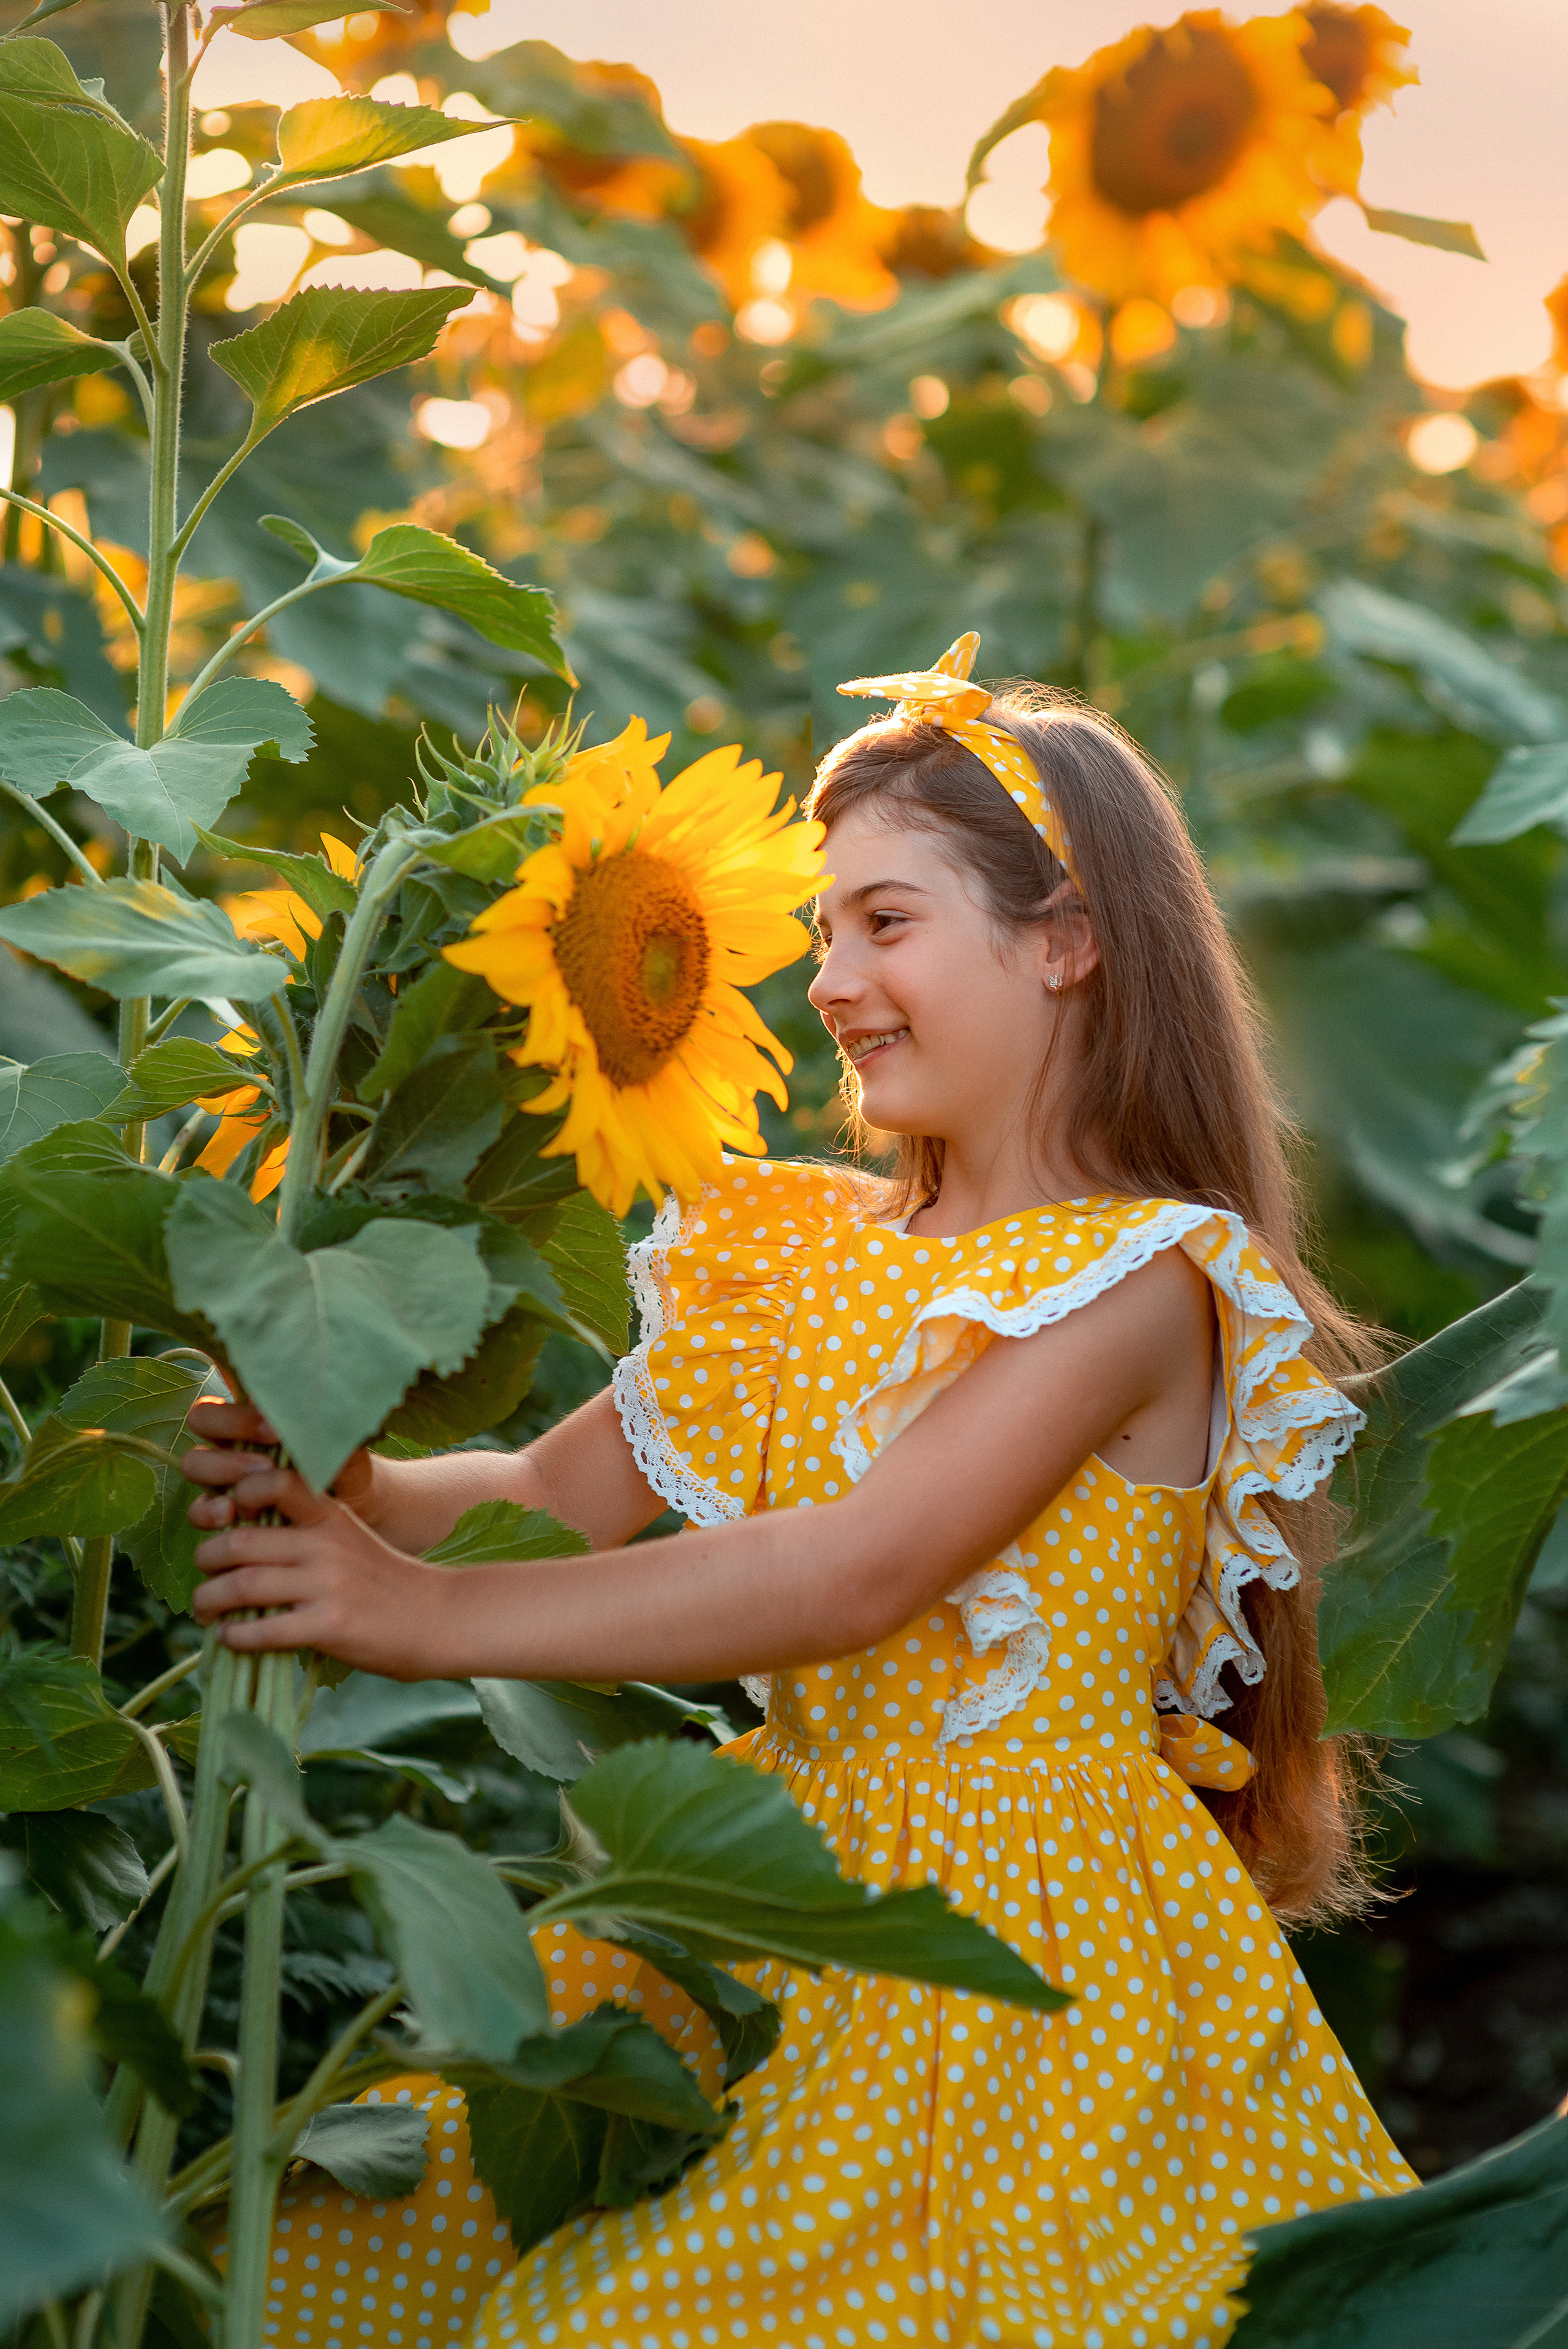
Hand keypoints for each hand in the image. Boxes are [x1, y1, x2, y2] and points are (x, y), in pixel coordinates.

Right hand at [183, 1398, 379, 1532]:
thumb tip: (321, 1423)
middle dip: (230, 1436)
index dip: (242, 1415)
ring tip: (244, 1492)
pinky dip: (208, 1512)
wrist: (352, 1511)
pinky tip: (231, 1517)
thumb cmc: (345, 1470)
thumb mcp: (345, 1454)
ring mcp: (223, 1474)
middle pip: (202, 1420)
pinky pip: (197, 1509)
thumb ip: (334, 1437)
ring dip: (217, 1473)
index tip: (276, 1433)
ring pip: (194, 1462)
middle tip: (265, 1464)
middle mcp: (235, 1438)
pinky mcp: (223, 1512)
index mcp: (259, 1414)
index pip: (234, 1395)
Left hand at [189, 1461, 442, 1676]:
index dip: (237, 1493)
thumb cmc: (386, 1581)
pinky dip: (234, 1637)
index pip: (274, 1482)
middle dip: (207, 1561)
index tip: (225, 1516)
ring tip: (207, 1611)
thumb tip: (236, 1542)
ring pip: (242, 1586)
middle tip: (205, 1577)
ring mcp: (328, 1585)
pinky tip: (230, 1639)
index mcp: (330, 1516)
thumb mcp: (351, 1538)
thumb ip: (306, 1533)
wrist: (440, 1617)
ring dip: (210, 1601)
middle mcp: (326, 1544)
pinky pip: (263, 1630)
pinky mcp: (330, 1626)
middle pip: (239, 1542)